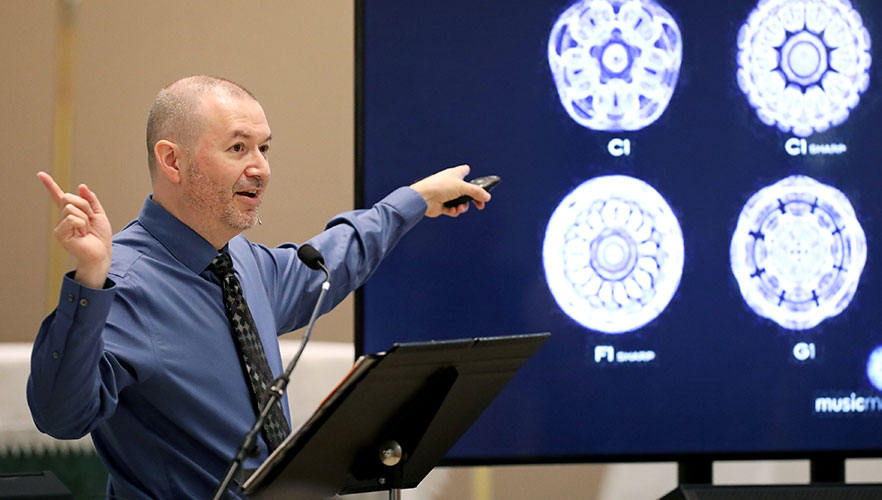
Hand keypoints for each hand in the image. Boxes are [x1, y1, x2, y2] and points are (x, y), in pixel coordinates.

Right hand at [38, 172, 112, 287]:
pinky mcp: (60, 233)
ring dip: (85, 217)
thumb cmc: (100, 236)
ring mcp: (60, 225)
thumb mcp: (99, 214)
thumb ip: (91, 200)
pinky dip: (82, 224)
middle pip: (69, 197)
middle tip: (89, 220)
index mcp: (71, 212)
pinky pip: (72, 218)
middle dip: (84, 205)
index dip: (50, 185)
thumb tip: (81, 186)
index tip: (41, 174)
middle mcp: (63, 218)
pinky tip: (82, 235)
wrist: (102, 253)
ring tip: (86, 230)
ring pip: (71, 207)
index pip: (59, 196)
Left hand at [409, 165, 491, 217]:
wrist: (424, 198)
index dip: (472, 175)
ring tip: (459, 207)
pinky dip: (454, 211)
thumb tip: (487, 197)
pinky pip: (453, 210)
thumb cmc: (439, 186)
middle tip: (480, 205)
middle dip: (474, 199)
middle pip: (467, 191)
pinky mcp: (442, 205)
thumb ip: (476, 192)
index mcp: (455, 174)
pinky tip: (451, 209)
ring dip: (462, 207)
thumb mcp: (462, 187)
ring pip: (461, 202)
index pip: (465, 171)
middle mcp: (451, 183)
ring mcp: (446, 195)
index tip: (481, 183)